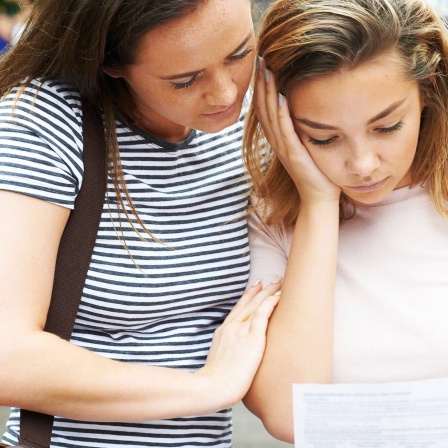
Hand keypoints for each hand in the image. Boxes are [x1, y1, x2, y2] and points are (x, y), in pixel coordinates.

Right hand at [196, 280, 280, 407]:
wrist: (213, 387)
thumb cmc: (217, 383)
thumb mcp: (220, 362)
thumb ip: (228, 354)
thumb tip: (235, 359)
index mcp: (223, 332)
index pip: (238, 310)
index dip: (247, 297)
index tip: (255, 287)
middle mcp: (231, 327)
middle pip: (248, 303)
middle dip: (260, 290)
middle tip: (271, 280)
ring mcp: (241, 331)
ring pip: (256, 304)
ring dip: (268, 292)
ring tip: (279, 282)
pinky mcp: (253, 338)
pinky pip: (263, 314)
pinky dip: (271, 303)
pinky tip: (279, 297)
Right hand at [254, 59, 340, 204]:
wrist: (320, 197)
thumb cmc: (315, 171)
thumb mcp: (304, 146)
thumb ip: (298, 129)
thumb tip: (299, 109)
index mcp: (278, 139)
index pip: (265, 109)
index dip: (261, 88)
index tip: (262, 66)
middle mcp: (277, 142)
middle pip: (263, 109)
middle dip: (261, 85)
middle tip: (260, 60)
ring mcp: (284, 149)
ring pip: (271, 117)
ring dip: (268, 94)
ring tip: (267, 71)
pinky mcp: (294, 155)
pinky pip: (286, 132)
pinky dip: (282, 114)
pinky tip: (282, 97)